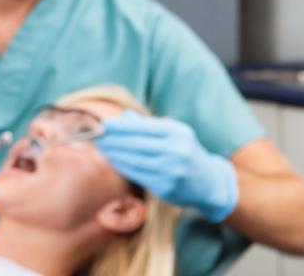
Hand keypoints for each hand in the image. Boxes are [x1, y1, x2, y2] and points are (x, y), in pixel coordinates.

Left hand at [95, 112, 238, 222]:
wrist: (209, 183)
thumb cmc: (185, 151)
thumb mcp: (174, 133)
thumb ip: (149, 125)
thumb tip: (123, 117)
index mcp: (177, 133)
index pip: (142, 127)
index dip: (119, 126)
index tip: (102, 123)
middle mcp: (176, 151)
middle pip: (135, 143)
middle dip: (112, 138)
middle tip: (94, 134)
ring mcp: (171, 171)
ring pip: (134, 160)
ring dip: (113, 153)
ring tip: (100, 146)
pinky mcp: (166, 188)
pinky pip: (137, 175)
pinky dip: (122, 166)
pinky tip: (112, 160)